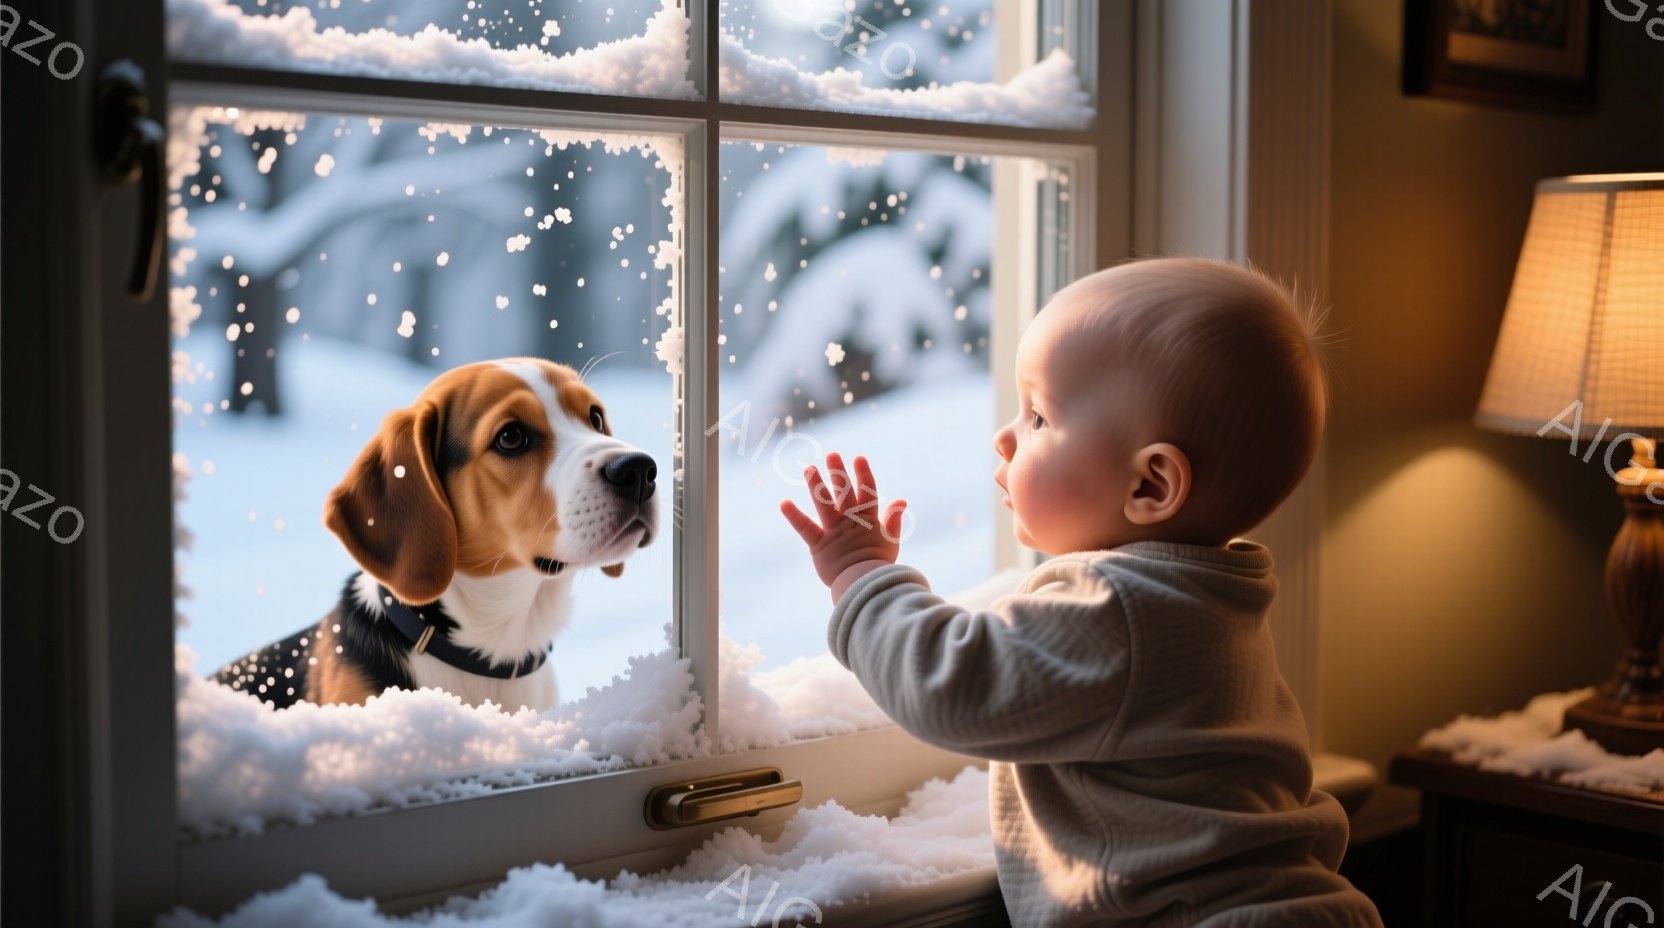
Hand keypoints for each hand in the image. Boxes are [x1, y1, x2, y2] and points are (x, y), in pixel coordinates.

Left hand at [780, 452, 907, 592]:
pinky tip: (784, 503)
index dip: (864, 475)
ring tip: (808, 469)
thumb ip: (894, 519)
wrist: (866, 588)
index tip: (858, 458)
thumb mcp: (890, 541)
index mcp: (869, 520)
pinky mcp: (820, 545)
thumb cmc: (878, 567)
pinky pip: (806, 528)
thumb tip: (901, 500)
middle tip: (831, 455)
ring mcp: (835, 532)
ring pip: (825, 504)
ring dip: (817, 485)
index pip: (868, 493)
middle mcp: (851, 522)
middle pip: (845, 493)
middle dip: (839, 473)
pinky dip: (794, 516)